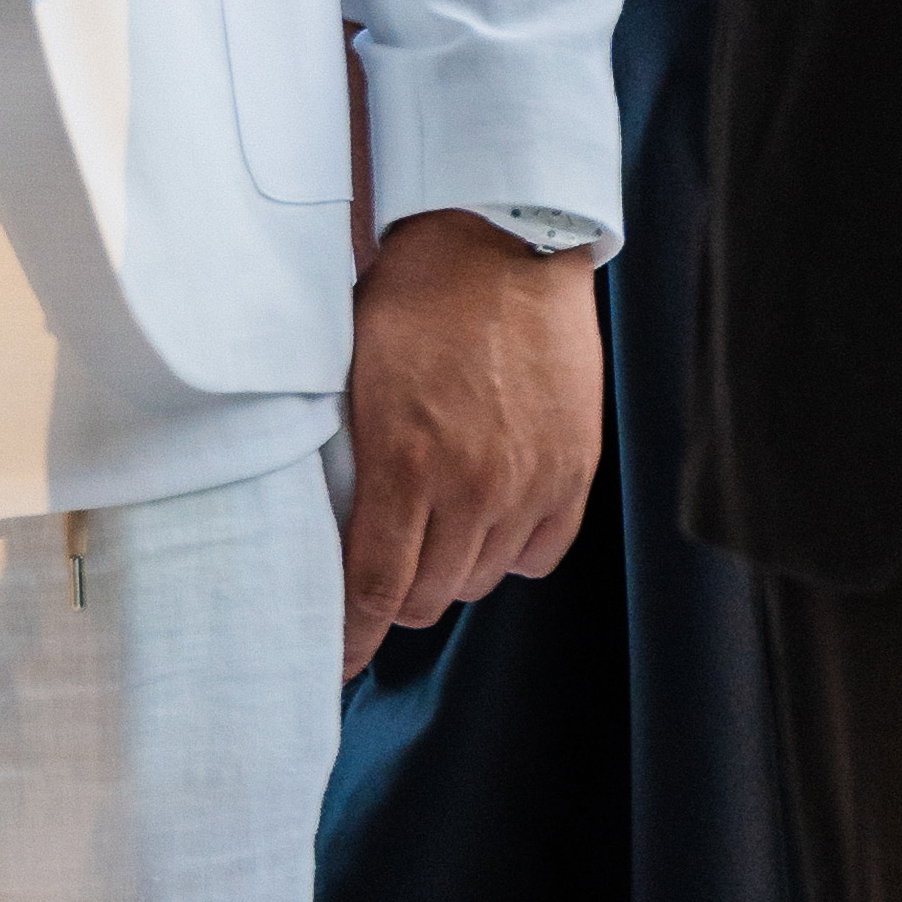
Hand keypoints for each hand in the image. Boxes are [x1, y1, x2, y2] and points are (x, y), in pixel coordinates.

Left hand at [341, 208, 601, 678]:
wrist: (504, 239)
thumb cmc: (411, 297)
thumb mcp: (349, 375)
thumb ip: (346, 457)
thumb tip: (327, 524)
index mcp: (403, 463)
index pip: (373, 588)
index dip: (351, 637)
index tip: (334, 661)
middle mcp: (473, 485)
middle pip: (428, 597)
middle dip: (395, 597)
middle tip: (381, 573)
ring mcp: (531, 480)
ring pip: (482, 579)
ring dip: (451, 571)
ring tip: (434, 535)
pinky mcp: (575, 468)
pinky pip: (540, 554)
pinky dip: (510, 553)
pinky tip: (488, 526)